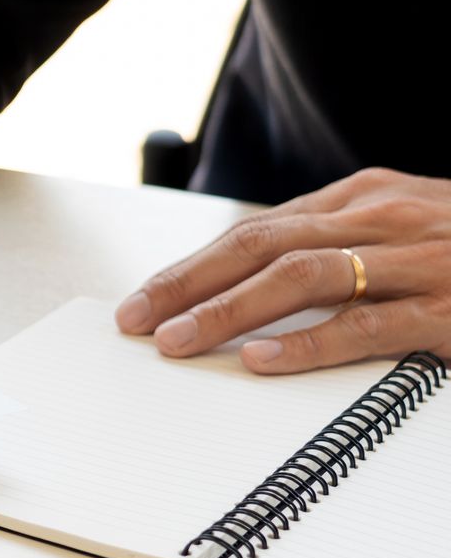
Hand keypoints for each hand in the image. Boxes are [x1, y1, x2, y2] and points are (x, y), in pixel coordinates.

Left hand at [115, 167, 450, 372]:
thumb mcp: (410, 228)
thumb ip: (343, 245)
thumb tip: (253, 287)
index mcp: (370, 197)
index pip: (258, 228)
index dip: (194, 264)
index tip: (143, 297)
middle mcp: (388, 218)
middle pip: (263, 245)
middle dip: (189, 282)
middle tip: (136, 318)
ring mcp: (423, 261)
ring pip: (303, 276)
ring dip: (229, 310)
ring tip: (178, 341)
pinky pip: (367, 325)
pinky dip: (308, 344)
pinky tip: (261, 360)